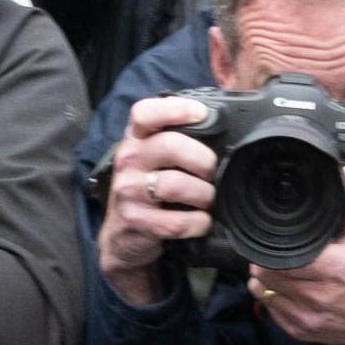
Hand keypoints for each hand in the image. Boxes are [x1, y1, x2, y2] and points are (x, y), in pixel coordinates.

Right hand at [96, 95, 221, 302]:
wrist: (123, 234)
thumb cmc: (148, 189)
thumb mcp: (155, 158)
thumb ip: (178, 139)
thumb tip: (221, 127)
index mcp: (135, 138)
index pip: (145, 113)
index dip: (175, 109)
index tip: (202, 114)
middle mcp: (128, 159)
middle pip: (170, 146)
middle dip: (203, 160)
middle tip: (211, 173)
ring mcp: (128, 190)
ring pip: (175, 185)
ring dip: (203, 195)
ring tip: (207, 199)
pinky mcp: (135, 220)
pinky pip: (176, 221)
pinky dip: (198, 223)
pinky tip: (201, 221)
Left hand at [249, 165, 344, 344]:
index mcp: (334, 269)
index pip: (279, 258)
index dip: (269, 247)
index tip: (273, 238)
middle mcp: (318, 296)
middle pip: (265, 275)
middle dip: (265, 260)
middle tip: (275, 250)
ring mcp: (307, 317)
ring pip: (263, 293)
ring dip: (265, 278)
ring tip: (280, 267)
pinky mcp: (302, 331)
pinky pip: (271, 311)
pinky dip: (273, 297)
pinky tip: (287, 287)